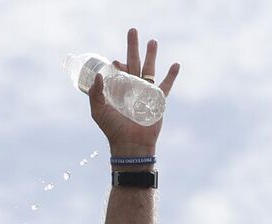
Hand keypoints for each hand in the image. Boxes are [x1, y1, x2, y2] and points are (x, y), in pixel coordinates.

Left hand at [87, 28, 179, 156]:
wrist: (130, 144)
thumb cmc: (113, 129)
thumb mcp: (98, 111)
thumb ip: (96, 93)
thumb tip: (100, 74)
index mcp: (118, 89)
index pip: (119, 70)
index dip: (118, 64)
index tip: (116, 63)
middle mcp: (132, 87)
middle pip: (134, 62)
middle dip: (134, 46)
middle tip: (132, 30)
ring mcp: (146, 93)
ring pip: (149, 69)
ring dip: (152, 55)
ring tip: (153, 41)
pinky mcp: (158, 100)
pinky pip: (166, 85)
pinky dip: (171, 75)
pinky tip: (175, 65)